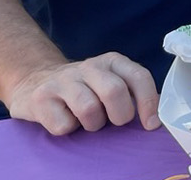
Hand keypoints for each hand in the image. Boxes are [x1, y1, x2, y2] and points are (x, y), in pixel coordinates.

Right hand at [4, 53, 158, 135]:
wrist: (34, 83)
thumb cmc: (83, 90)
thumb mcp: (110, 84)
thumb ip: (132, 94)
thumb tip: (156, 118)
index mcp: (112, 62)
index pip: (138, 76)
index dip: (148, 102)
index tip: (151, 124)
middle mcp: (89, 66)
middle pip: (114, 92)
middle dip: (120, 115)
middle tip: (113, 121)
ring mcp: (63, 80)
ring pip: (89, 109)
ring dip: (92, 124)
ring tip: (86, 120)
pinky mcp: (40, 97)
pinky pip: (64, 125)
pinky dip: (68, 129)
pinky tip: (64, 118)